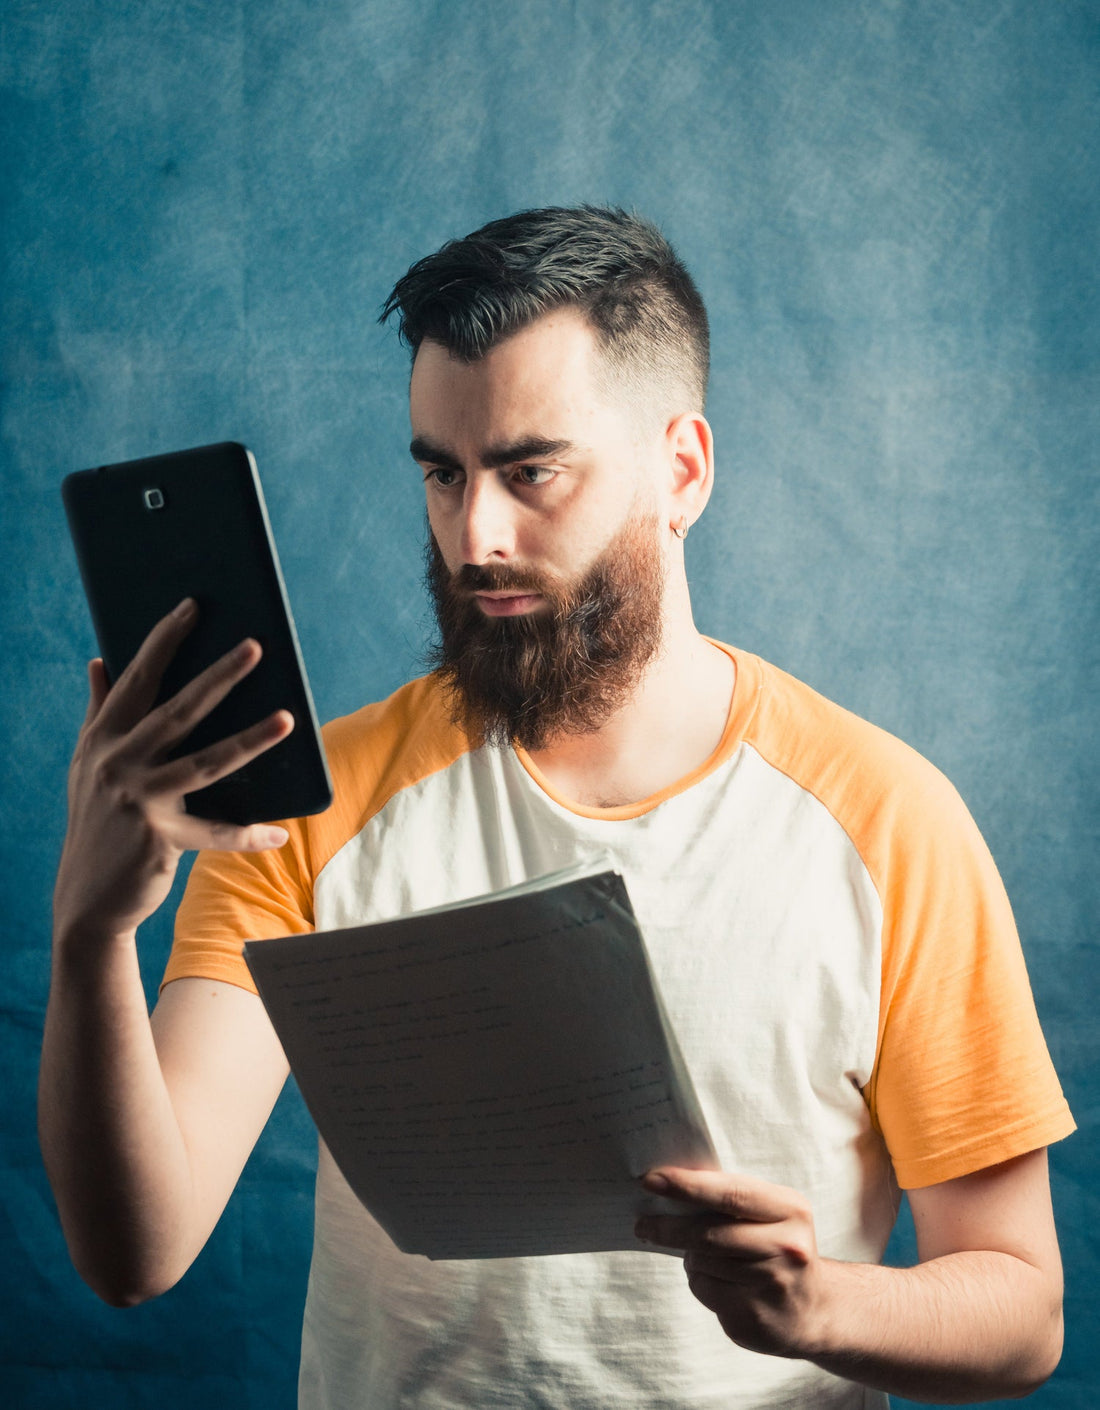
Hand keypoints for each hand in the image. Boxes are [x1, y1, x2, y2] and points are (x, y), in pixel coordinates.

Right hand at [53, 598, 293, 942]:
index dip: (164, 640)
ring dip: (252, 740)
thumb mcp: (87, 767)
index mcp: (103, 739)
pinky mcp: (160, 838)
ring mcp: (138, 800)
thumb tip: (99, 662)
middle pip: (178, 711)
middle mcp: (117, 764)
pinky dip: (249, 834)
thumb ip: (99, 714)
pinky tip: (279, 831)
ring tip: (289, 718)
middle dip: (219, 676)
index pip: (138, 679)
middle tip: (256, 646)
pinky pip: (216, 832)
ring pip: (207, 762)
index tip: (193, 607)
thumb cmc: (96, 822)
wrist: (85, 900)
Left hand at [635, 1166, 826, 1358]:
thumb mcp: (772, 1213)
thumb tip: (669, 1183)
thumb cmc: (778, 1247)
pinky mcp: (754, 1317)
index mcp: (791, 1209)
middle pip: (708, 1233)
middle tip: (642, 1224)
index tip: (651, 1179)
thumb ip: (731, 1197)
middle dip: (668, 1228)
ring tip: (708, 1257)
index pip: (730, 1193)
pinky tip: (722, 1283)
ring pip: (702, 1262)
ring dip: (691, 1257)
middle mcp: (787, 1247)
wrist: (814, 1310)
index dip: (687, 1185)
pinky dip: (701, 1281)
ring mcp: (772, 1286)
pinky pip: (705, 1290)